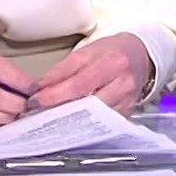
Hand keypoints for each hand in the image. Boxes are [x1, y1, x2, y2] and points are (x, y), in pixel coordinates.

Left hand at [26, 33, 152, 114]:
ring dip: (71, 120)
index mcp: (112, 63)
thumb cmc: (112, 51)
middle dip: (61, 111)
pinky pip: (102, 124)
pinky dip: (85, 123)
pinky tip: (72, 121)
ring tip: (53, 118)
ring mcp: (127, 102)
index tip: (36, 101)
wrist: (139, 55)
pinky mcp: (127, 113)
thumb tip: (40, 87)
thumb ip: (62, 70)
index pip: (79, 84)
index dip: (55, 95)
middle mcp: (123, 84)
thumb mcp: (86, 52)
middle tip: (40, 114)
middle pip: (87, 105)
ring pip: (94, 118)